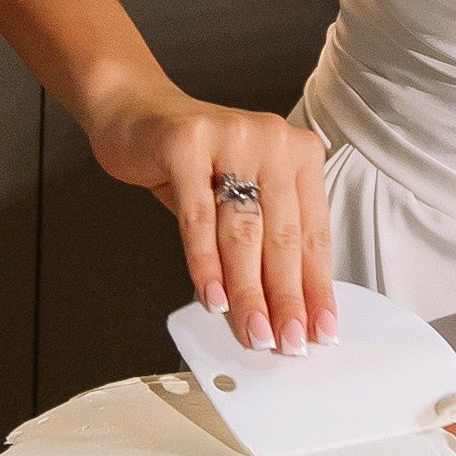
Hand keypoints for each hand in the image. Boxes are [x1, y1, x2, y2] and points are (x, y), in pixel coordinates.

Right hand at [83, 78, 334, 355]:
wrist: (137, 113)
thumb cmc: (193, 162)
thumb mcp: (238, 195)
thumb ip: (261, 243)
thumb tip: (276, 311)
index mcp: (299, 154)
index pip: (314, 234)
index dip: (316, 288)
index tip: (318, 330)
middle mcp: (273, 140)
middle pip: (282, 237)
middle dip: (285, 299)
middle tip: (286, 342)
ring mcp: (232, 137)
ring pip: (243, 232)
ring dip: (248, 291)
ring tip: (251, 330)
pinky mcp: (188, 144)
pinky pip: (198, 218)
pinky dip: (205, 264)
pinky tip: (212, 298)